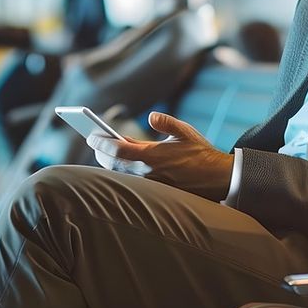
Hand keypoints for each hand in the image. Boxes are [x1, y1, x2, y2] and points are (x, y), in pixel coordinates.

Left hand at [86, 111, 233, 200]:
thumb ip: (166, 122)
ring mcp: (149, 184)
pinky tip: (122, 162)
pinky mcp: (155, 191)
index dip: (101, 142)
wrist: (216, 179)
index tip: (91, 136)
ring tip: (105, 150)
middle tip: (94, 141)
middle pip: (113, 164)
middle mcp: (147, 172)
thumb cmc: (201, 153)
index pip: (117, 149)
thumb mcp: (185, 131)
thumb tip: (151, 116)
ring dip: (110, 162)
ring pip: (121, 174)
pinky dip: (122, 170)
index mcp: (152, 156)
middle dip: (101, 152)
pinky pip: (131, 181)